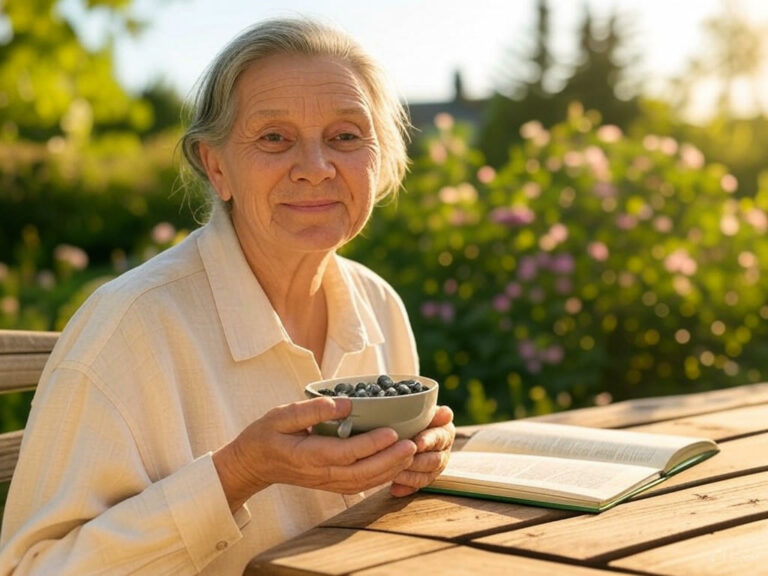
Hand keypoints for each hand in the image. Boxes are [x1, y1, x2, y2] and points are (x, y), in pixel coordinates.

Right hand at [213, 396, 417, 510]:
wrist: (252, 464)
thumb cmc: (266, 435)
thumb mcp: (281, 415)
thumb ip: (312, 410)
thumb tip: (345, 404)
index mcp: (307, 455)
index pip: (345, 453)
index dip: (371, 444)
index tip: (392, 432)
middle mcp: (320, 474)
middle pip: (362, 473)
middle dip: (390, 460)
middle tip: (413, 443)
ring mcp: (327, 482)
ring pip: (364, 482)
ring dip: (391, 470)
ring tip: (412, 452)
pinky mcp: (332, 484)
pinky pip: (361, 485)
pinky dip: (382, 476)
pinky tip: (397, 464)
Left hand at [389, 405, 454, 496]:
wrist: (403, 427)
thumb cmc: (411, 415)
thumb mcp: (421, 412)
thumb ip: (433, 414)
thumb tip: (447, 413)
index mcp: (445, 433)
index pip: (439, 438)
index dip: (428, 441)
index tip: (417, 443)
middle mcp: (443, 452)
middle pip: (433, 461)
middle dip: (417, 462)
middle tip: (401, 460)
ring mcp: (434, 468)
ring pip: (425, 477)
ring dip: (410, 476)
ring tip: (394, 473)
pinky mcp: (423, 479)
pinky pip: (416, 488)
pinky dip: (405, 489)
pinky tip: (394, 489)